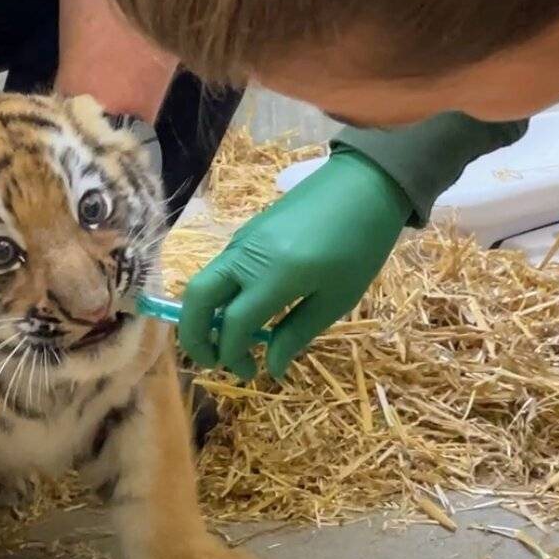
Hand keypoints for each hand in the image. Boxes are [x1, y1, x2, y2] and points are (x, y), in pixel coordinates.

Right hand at [178, 146, 413, 380]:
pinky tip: (246, 308)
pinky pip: (220, 268)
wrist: (363, 184)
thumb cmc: (360, 245)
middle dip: (194, 336)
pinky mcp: (247, 231)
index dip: (233, 356)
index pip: (232, 325)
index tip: (251, 373)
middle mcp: (246, 256)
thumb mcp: (337, 298)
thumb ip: (297, 333)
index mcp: (273, 276)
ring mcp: (243, 240)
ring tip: (231, 340)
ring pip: (203, 281)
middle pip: (196, 299)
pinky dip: (219, 294)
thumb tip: (271, 367)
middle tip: (213, 361)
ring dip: (205, 315)